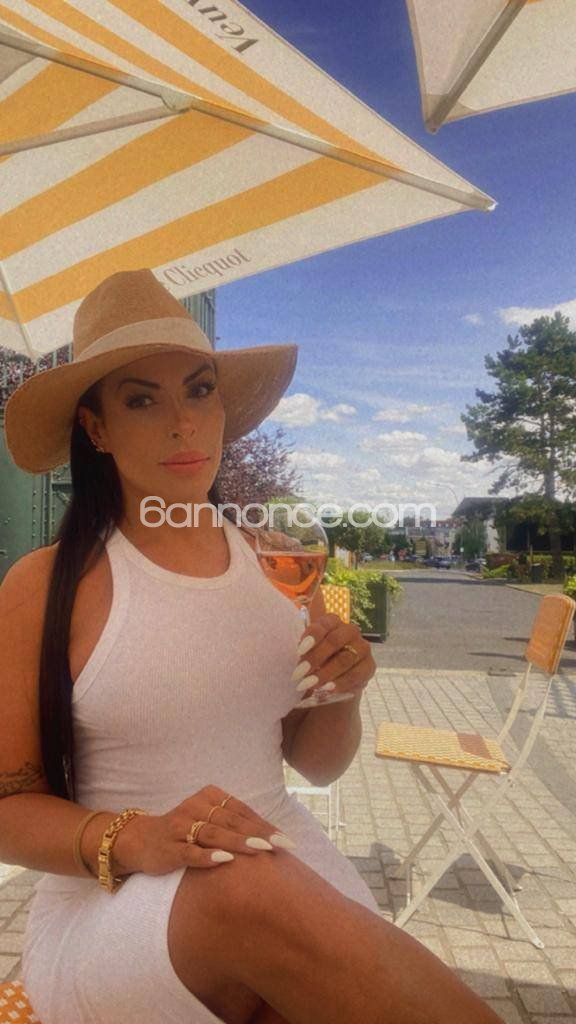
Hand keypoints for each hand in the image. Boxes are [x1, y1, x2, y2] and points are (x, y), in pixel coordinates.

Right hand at [114, 785, 296, 875]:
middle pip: (232, 821)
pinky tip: (224, 861)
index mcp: (208, 796)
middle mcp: (194, 807)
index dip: (264, 824)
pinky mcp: (168, 847)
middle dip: (259, 833)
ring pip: (214, 834)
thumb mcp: (208, 821)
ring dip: (239, 841)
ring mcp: (180, 827)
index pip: (241, 810)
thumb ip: (234, 825)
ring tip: (261, 849)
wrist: (140, 840)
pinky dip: (207, 856)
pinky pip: (189, 852)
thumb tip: (272, 837)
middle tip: (282, 845)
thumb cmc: (184, 832)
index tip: (286, 839)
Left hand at [292, 613, 375, 698]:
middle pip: (335, 641)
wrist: (335, 675)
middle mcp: (350, 631)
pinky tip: (327, 689)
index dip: (312, 636)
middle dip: (315, 657)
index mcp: (333, 621)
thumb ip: (304, 641)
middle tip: (299, 672)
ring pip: (345, 659)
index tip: (298, 651)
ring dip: (325, 673)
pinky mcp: (369, 666)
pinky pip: (356, 675)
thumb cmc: (318, 657)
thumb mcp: (308, 648)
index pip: (324, 624)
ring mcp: (362, 648)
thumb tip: (298, 632)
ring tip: (309, 684)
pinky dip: (339, 683)